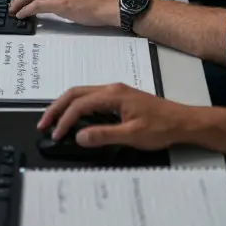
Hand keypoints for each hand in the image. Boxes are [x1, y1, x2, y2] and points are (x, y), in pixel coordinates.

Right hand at [38, 83, 196, 150]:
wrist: (182, 122)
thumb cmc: (161, 127)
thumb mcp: (132, 135)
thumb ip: (103, 135)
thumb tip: (79, 136)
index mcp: (113, 94)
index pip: (80, 105)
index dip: (65, 120)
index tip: (56, 135)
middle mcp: (111, 89)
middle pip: (75, 93)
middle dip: (56, 108)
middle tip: (43, 124)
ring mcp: (115, 92)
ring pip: (81, 94)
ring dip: (65, 106)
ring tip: (53, 121)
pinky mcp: (119, 98)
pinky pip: (90, 98)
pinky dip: (76, 106)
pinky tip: (73, 117)